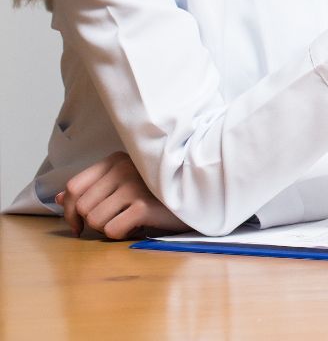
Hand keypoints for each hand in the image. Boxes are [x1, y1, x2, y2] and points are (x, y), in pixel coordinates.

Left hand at [56, 152, 188, 239]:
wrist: (202, 193)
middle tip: (111, 224)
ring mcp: (134, 185)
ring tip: (128, 222)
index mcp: (117, 159)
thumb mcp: (126, 182)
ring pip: (95, 220)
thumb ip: (94, 187)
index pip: (74, 186)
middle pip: (81, 206)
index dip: (69, 209)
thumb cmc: (162, 189)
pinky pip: (112, 230)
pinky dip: (121, 235)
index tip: (78, 224)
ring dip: (108, 229)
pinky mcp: (144, 205)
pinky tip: (138, 226)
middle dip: (91, 222)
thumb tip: (58, 197)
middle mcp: (123, 168)